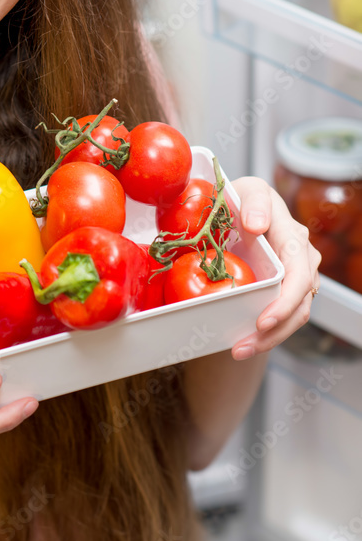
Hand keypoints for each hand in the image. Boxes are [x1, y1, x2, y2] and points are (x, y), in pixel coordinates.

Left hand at [229, 177, 320, 361]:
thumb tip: (257, 224)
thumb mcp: (247, 189)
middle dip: (274, 332)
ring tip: (239, 350)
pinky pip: (283, 315)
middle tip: (242, 348)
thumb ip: (254, 202)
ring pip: (293, 316)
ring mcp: (297, 275)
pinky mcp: (285, 288)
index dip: (284, 303)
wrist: (238, 207)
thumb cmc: (243, 198)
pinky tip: (244, 342)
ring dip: (269, 339)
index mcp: (294, 237)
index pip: (299, 277)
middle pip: (299, 305)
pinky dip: (266, 333)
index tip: (261, 322)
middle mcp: (302, 260)